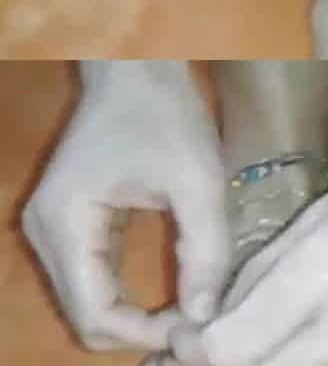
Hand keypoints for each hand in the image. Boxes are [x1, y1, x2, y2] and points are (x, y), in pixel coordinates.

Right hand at [22, 61, 230, 351]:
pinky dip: (127, 293)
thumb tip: (204, 316)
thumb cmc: (167, 115)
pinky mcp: (72, 221)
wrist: (138, 70)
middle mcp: (44, 233)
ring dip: (135, 314)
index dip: (145, 333)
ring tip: (185, 311)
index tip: (196, 329)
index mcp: (66, 222)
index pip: (94, 313)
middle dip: (140, 328)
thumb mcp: (199, 180)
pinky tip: (166, 290)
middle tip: (194, 323)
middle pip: (85, 315)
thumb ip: (206, 249)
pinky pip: (95, 276)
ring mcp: (53, 228)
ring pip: (89, 300)